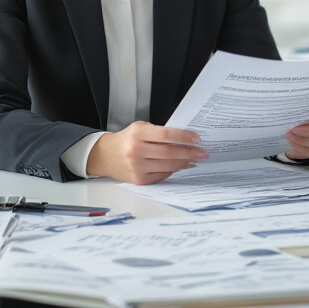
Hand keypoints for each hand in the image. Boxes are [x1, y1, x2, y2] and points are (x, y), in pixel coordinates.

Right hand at [85, 122, 207, 184]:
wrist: (106, 156)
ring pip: (168, 166)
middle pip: (169, 152)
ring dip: (185, 163)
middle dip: (189, 152)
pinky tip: (181, 166)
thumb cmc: (127, 140)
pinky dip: (174, 170)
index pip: (166, 135)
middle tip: (202, 152)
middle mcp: (136, 151)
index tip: (197, 138)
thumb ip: (159, 132)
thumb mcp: (140, 128)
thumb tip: (184, 139)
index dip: (184, 137)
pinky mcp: (139, 179)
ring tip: (195, 159)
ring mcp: (137, 167)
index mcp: (138, 134)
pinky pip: (162, 175)